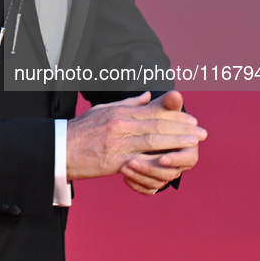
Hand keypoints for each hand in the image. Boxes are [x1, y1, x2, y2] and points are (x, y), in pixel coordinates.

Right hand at [66, 90, 205, 181]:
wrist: (59, 149)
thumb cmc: (80, 130)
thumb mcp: (103, 110)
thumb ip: (127, 103)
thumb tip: (147, 96)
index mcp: (119, 112)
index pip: (153, 112)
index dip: (174, 116)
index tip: (191, 119)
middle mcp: (120, 125)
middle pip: (157, 125)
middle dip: (182, 129)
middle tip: (201, 132)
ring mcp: (118, 144)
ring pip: (153, 141)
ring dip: (177, 142)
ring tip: (194, 144)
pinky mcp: (114, 162)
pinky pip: (140, 162)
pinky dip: (158, 163)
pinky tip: (172, 163)